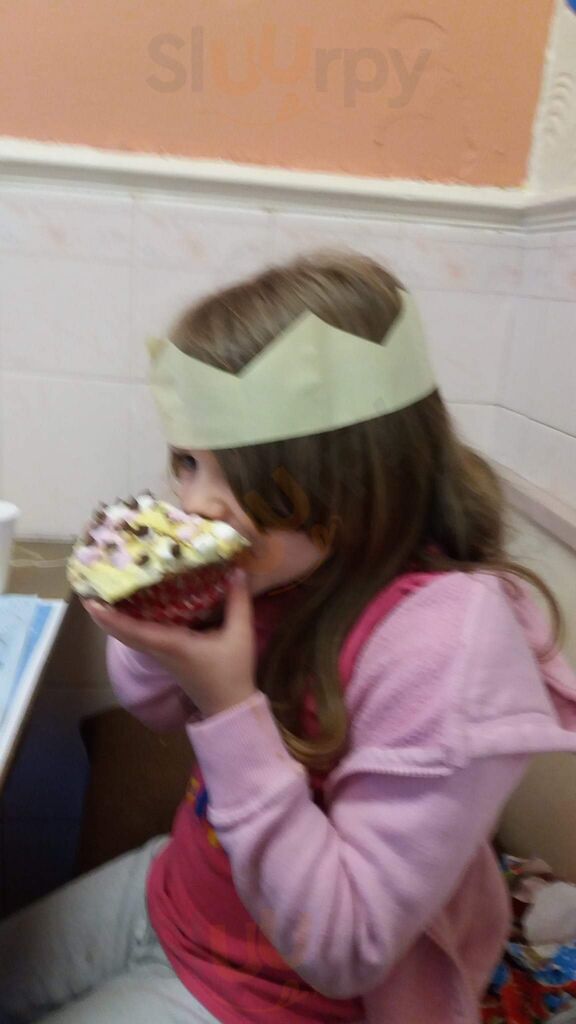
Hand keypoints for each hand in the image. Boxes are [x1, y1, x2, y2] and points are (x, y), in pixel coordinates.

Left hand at [81, 568, 256, 718]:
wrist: (229, 707)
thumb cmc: (232, 672)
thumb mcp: (240, 635)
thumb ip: (238, 601)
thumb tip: (235, 570)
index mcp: (171, 644)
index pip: (133, 630)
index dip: (110, 617)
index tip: (90, 602)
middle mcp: (159, 650)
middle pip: (122, 633)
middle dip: (103, 614)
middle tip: (88, 591)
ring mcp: (160, 656)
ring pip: (129, 637)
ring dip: (113, 618)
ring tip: (103, 593)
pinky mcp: (165, 658)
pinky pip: (139, 638)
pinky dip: (127, 624)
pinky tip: (130, 609)